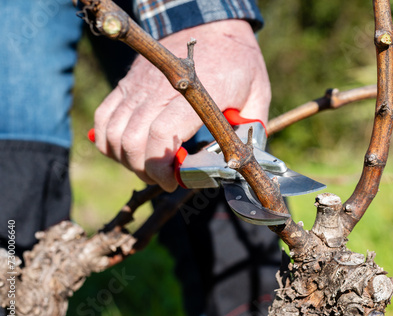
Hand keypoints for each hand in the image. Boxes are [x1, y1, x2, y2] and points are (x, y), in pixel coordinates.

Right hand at [94, 20, 270, 191]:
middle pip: (133, 140)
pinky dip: (107, 141)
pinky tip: (127, 151)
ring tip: (148, 168)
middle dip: (145, 171)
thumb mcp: (258, 92)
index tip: (174, 182)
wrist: (208, 24)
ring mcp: (138, 86)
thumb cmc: (236, 60)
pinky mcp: (126, 84)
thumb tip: (245, 162)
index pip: (162, 135)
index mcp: (195, 92)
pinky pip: (103, 117)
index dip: (161, 167)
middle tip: (164, 180)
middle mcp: (160, 88)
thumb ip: (252, 128)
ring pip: (113, 133)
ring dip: (126, 160)